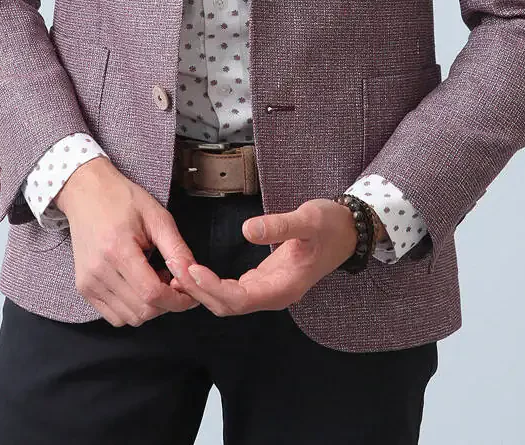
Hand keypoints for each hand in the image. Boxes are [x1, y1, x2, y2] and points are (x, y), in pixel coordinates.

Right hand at [54, 156, 203, 327]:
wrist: (86, 193)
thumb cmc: (122, 199)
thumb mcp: (157, 216)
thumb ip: (177, 249)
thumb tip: (193, 276)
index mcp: (118, 250)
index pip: (152, 294)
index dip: (177, 299)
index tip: (190, 293)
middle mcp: (99, 272)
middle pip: (142, 310)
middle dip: (166, 303)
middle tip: (173, 280)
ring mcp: (88, 283)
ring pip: (129, 318)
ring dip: (149, 307)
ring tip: (153, 278)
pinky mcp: (84, 289)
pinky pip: (114, 316)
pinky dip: (131, 308)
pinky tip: (137, 285)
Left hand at [164, 198, 359, 315]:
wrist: (350, 230)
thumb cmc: (331, 225)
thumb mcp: (308, 219)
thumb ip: (279, 225)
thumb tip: (247, 229)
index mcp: (284, 287)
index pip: (240, 299)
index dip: (213, 288)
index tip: (191, 270)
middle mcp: (274, 294)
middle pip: (229, 305)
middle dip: (200, 290)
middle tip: (175, 270)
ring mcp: (270, 289)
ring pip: (230, 300)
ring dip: (204, 290)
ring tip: (179, 273)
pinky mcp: (266, 280)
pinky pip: (235, 291)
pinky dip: (213, 284)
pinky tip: (198, 273)